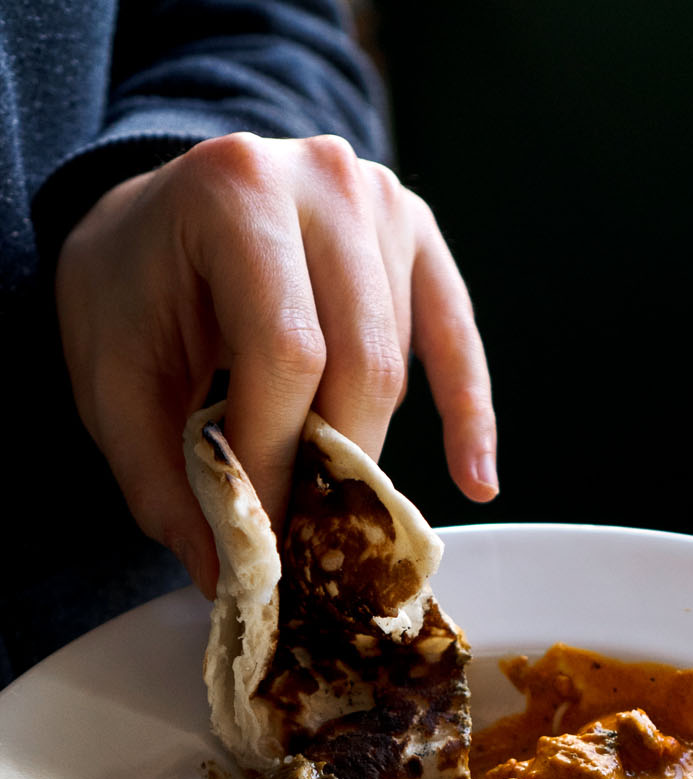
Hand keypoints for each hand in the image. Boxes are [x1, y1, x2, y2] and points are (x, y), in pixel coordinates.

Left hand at [55, 134, 497, 596]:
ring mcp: (381, 200)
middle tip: (305, 541)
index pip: (288, 352)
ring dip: (362, 443)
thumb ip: (162, 479)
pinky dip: (469, 415)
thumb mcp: (112, 379)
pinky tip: (475, 480)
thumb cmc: (130, 291)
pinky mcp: (417, 233)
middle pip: (363, 364)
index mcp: (236, 192)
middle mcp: (323, 180)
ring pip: (398, 366)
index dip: (280, 458)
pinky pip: (457, 338)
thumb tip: (226, 579)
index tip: (265, 538)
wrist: (154, 217)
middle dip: (333, 469)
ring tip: (328, 495)